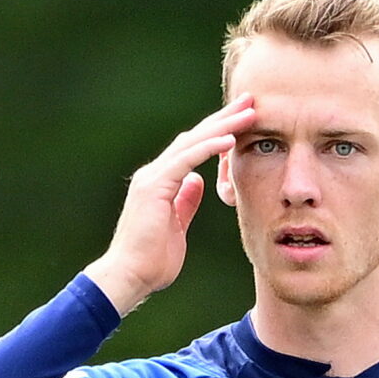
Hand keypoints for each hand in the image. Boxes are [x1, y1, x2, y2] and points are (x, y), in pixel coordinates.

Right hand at [84, 97, 255, 315]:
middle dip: (223, 118)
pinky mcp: (154, 187)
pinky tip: (229, 139)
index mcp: (161, 182)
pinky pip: (186, 160)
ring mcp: (153, 178)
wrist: (128, 277)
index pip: (193, 149)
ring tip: (249, 112)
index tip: (242, 121)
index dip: (217, 132)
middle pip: (194, 137)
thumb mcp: (177, 227)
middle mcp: (155, 173)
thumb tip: (197, 180)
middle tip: (250, 101)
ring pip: (192, 142)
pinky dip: (208, 147)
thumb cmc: (150, 261)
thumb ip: (186, 201)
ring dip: (222, 125)